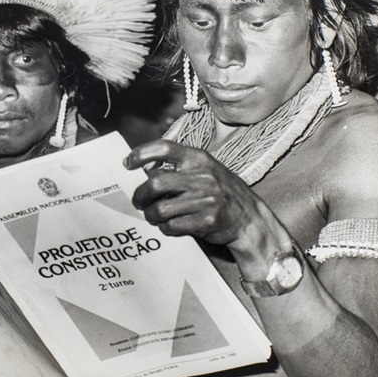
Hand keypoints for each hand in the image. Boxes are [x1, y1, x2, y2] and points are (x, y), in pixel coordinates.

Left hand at [124, 139, 262, 247]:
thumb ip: (180, 168)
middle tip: (138, 201)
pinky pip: (172, 226)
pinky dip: (165, 228)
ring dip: (151, 215)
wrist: (250, 218)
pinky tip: (169, 226)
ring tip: (153, 216)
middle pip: (155, 183)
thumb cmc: (222, 192)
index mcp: (199, 159)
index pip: (165, 148)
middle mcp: (202, 176)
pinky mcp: (206, 221)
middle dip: (140, 195)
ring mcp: (205, 199)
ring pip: (160, 208)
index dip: (142, 153)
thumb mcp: (206, 170)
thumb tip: (146, 171)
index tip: (127, 163)